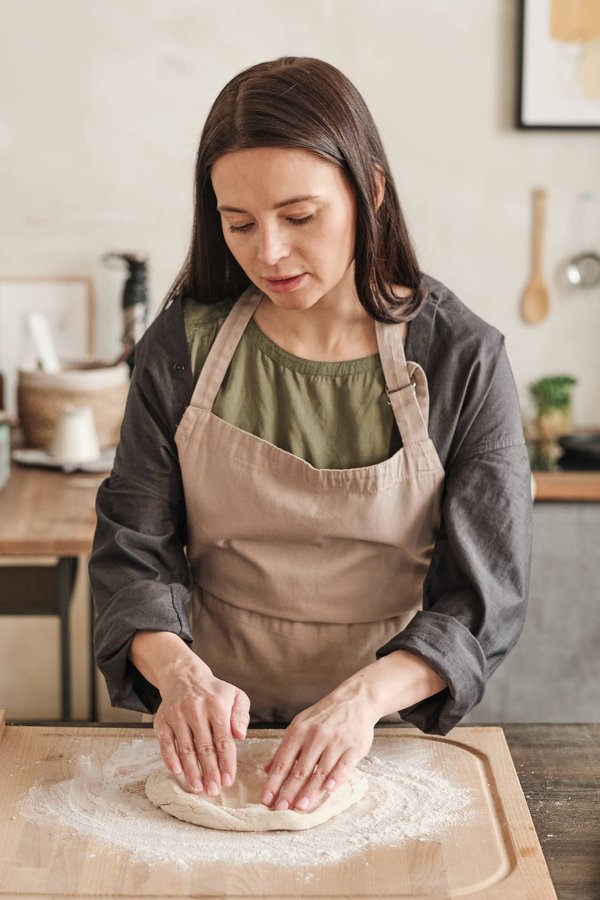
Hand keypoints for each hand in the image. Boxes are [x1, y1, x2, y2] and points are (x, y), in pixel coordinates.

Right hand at [153, 657, 249, 796]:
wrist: (184, 676)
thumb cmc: (214, 692)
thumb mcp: (235, 695)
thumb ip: (241, 715)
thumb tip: (240, 735)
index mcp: (217, 705)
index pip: (223, 740)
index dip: (226, 763)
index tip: (229, 781)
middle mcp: (196, 710)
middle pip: (204, 747)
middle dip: (210, 772)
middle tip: (214, 790)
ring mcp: (177, 715)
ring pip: (185, 748)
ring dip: (191, 771)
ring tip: (198, 788)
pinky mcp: (162, 720)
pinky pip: (166, 743)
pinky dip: (171, 760)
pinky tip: (178, 773)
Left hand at [259, 680, 377, 812]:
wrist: (355, 699)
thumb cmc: (325, 716)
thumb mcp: (300, 725)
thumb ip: (285, 749)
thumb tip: (266, 770)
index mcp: (298, 731)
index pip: (283, 761)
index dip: (274, 782)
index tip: (266, 799)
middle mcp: (315, 736)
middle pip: (300, 769)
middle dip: (288, 791)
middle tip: (280, 809)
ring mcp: (336, 741)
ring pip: (320, 770)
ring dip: (309, 791)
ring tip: (299, 807)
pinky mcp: (354, 746)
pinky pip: (344, 765)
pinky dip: (336, 777)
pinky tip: (328, 789)